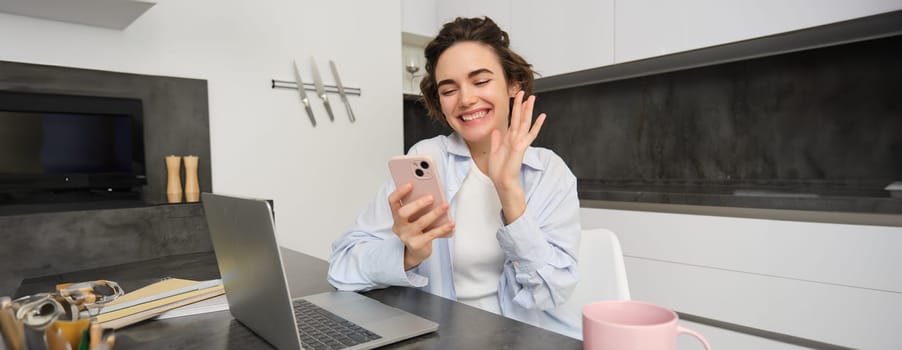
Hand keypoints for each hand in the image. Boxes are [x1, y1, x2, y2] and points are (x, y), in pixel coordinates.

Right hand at [388, 183, 454, 269]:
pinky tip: (451, 223)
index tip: (410, 184)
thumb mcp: (415, 216)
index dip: (399, 192)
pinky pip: (431, 234)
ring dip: (434, 213)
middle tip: (431, 197)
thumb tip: (432, 193)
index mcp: (397, 215)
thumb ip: (419, 206)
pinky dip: (443, 228)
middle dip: (418, 203)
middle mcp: (399, 226)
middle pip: (403, 212)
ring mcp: (407, 236)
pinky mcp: (417, 244)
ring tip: (445, 205)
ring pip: (420, 222)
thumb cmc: (418, 228)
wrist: (417, 250)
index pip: (392, 201)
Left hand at [487, 91, 545, 222]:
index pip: (513, 121)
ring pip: (525, 122)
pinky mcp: (521, 147)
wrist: (503, 182)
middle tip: (523, 92)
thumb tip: (496, 131)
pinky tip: (542, 116)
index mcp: (508, 140)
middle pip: (520, 118)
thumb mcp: (494, 152)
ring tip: (532, 98)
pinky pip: (530, 133)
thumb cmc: (500, 171)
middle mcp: (515, 139)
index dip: (514, 109)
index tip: (516, 99)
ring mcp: (520, 142)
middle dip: (521, 105)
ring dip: (528, 110)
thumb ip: (496, 140)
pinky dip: (536, 124)